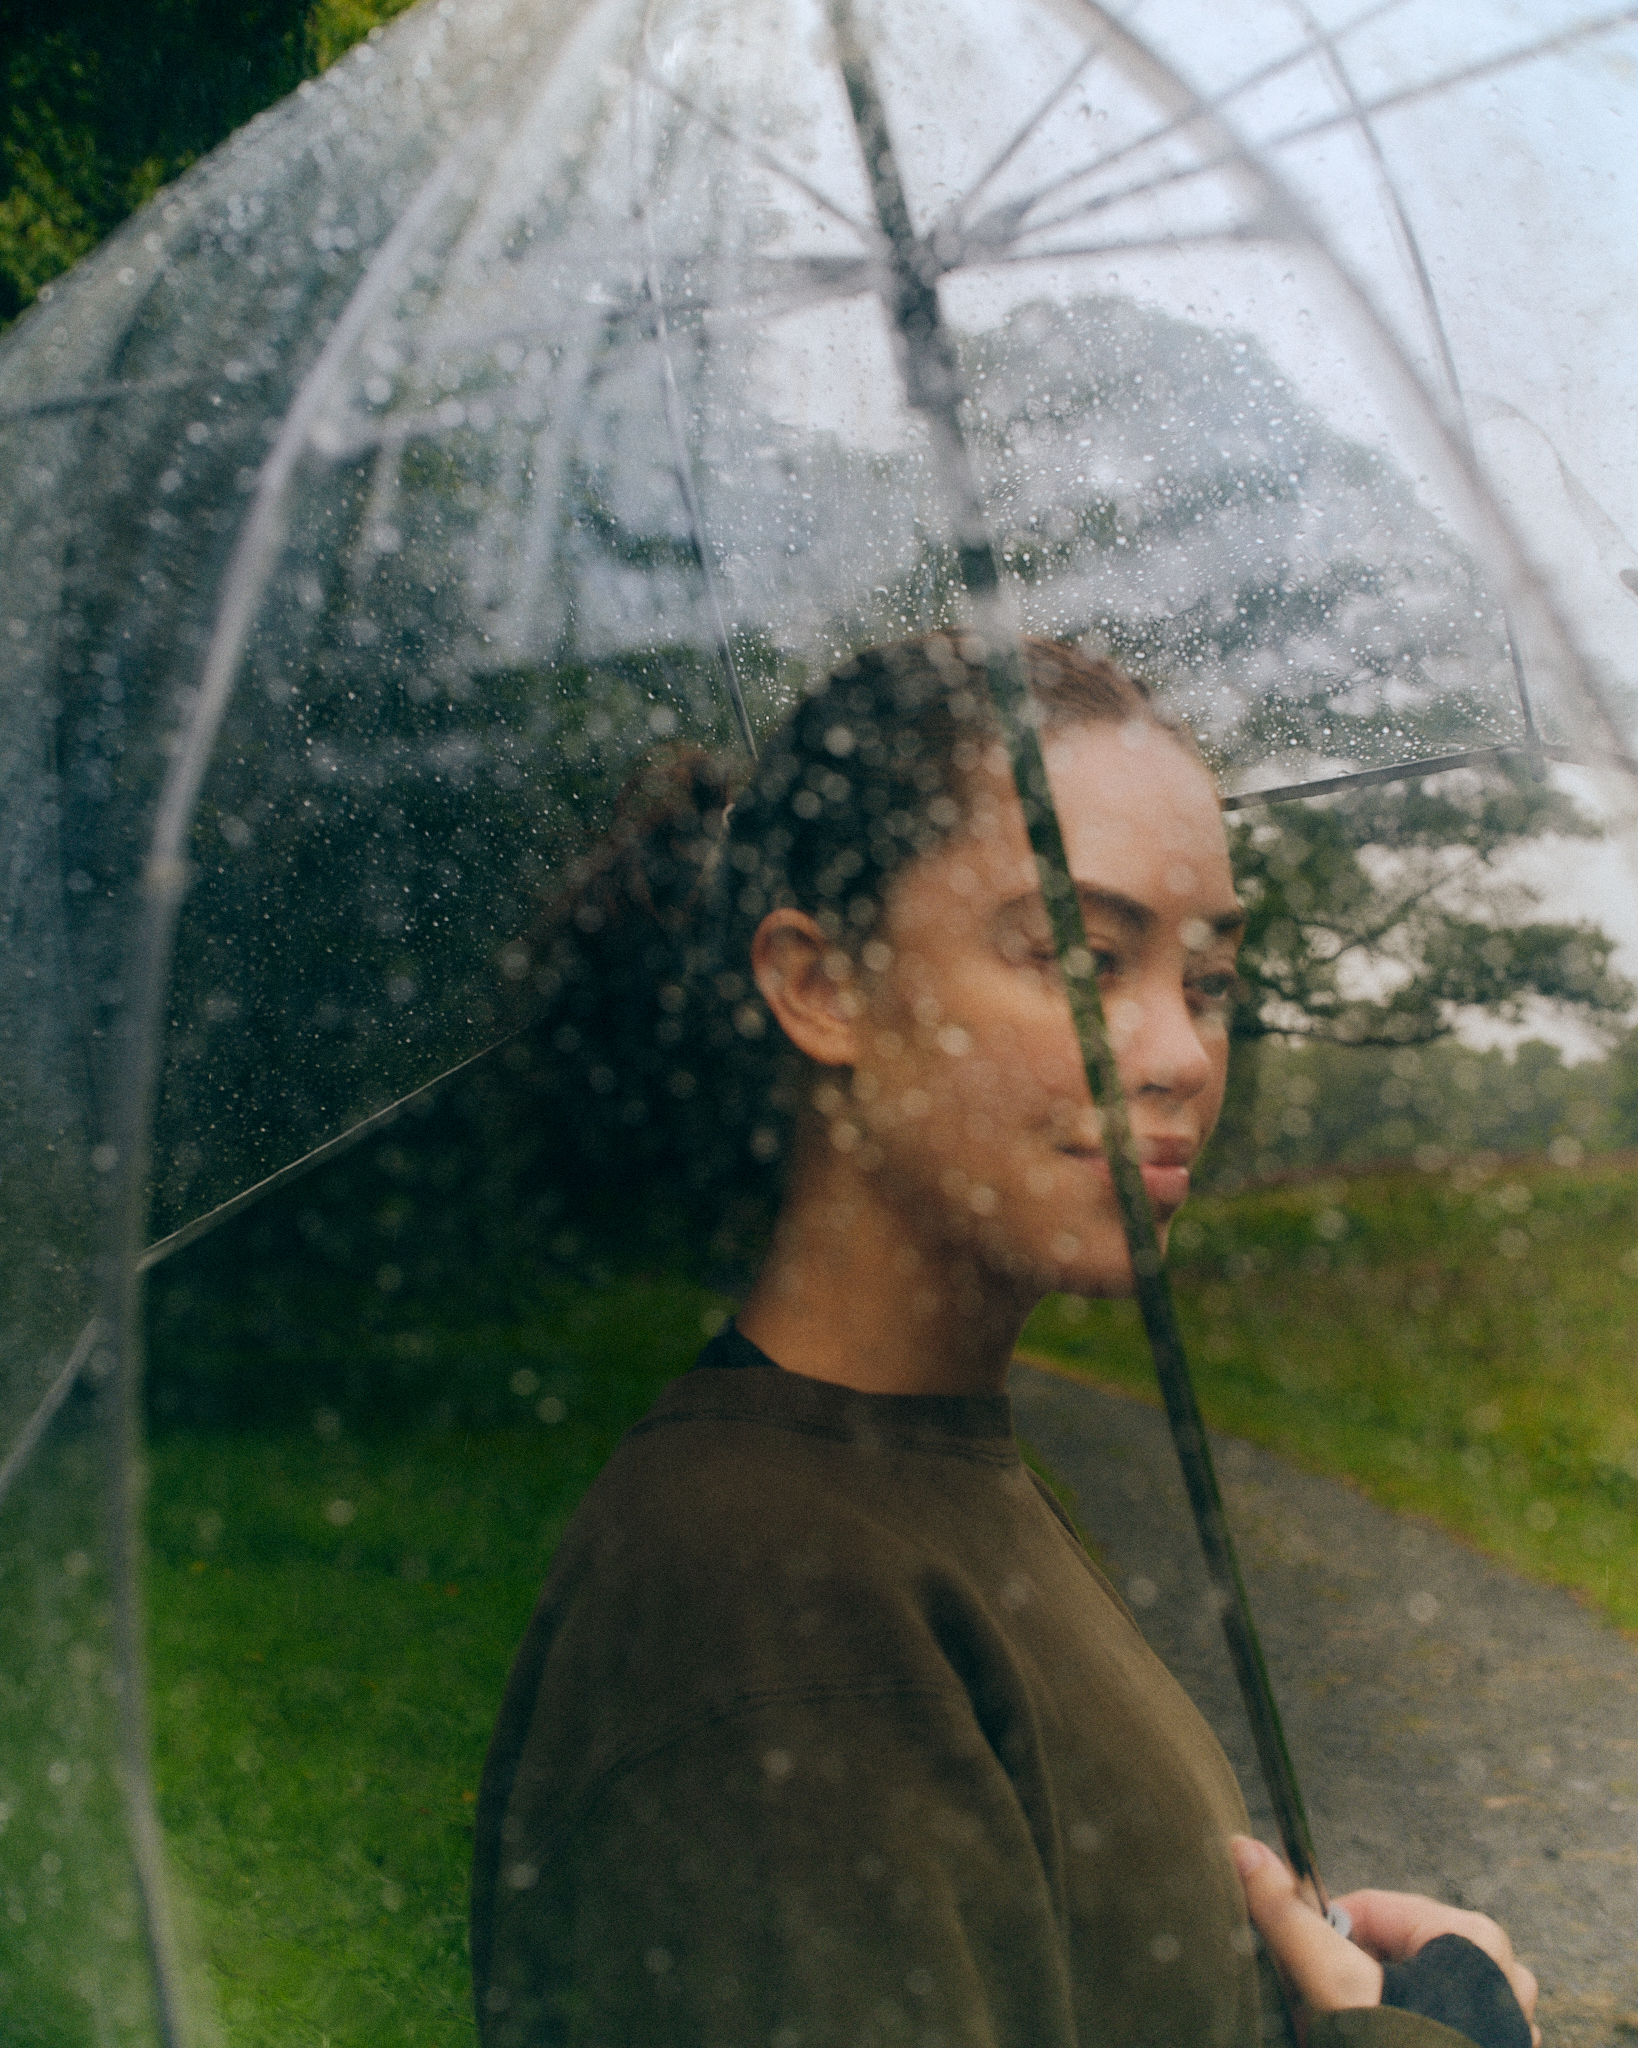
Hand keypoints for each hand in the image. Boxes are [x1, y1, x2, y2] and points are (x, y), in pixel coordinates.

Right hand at [1230, 1835, 1539, 2046]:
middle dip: (1352, 1976)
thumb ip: (1289, 1918)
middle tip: (1330, 2015)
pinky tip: (1384, 2044)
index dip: (1325, 1940)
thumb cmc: (1394, 2045)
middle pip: (1392, 1950)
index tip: (1306, 1977)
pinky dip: (1409, 2028)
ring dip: (1377, 2004)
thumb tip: (1243, 1849)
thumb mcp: (1336, 1983)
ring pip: (1414, 1988)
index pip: (1369, 1909)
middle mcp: (1504, 1970)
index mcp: (1474, 1936)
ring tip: (1355, 2034)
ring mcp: (1506, 2017)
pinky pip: (1441, 2020)